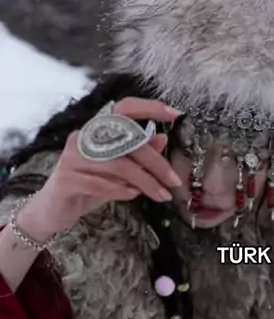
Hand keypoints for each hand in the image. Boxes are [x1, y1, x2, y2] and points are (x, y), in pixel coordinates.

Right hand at [17, 98, 181, 240]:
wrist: (53, 211)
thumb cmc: (88, 188)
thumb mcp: (117, 172)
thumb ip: (136, 155)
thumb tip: (162, 138)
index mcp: (96, 130)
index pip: (123, 109)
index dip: (149, 108)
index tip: (175, 114)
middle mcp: (83, 138)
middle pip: (128, 142)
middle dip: (156, 163)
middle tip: (174, 181)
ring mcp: (72, 158)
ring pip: (118, 165)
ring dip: (145, 182)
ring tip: (162, 196)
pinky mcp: (66, 179)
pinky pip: (100, 183)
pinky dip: (121, 190)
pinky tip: (134, 196)